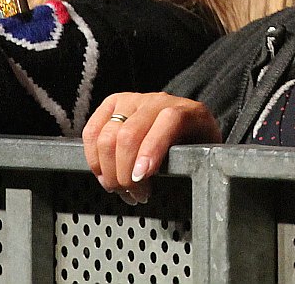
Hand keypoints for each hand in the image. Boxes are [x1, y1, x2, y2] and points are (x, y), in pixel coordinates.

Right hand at [82, 92, 219, 204]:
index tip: (141, 177)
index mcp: (187, 111)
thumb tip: (173, 186)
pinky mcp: (112, 104)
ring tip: (120, 189)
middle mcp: (158, 101)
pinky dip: (93, 158)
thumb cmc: (194, 144)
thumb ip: (193, 163)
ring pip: (106, 136)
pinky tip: (105, 174)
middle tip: (135, 194)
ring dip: (108, 171)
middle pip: (129, 134)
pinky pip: (91, 131)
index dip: (151, 150)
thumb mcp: (203, 154)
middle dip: (125, 173)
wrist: (186, 124)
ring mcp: (133, 100)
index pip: (168, 121)